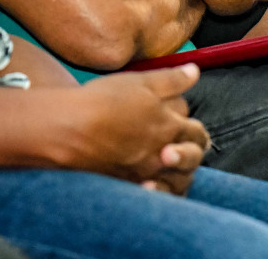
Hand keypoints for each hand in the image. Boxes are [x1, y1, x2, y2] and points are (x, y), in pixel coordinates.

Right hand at [50, 64, 208, 188]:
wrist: (69, 128)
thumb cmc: (104, 101)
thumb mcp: (140, 81)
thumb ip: (171, 79)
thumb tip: (195, 71)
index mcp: (170, 126)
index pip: (197, 133)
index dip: (194, 129)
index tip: (184, 124)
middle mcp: (163, 153)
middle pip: (192, 158)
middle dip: (191, 152)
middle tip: (177, 145)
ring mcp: (147, 173)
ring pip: (178, 182)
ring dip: (179, 174)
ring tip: (167, 165)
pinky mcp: (129, 186)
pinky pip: (154, 196)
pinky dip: (157, 191)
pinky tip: (149, 184)